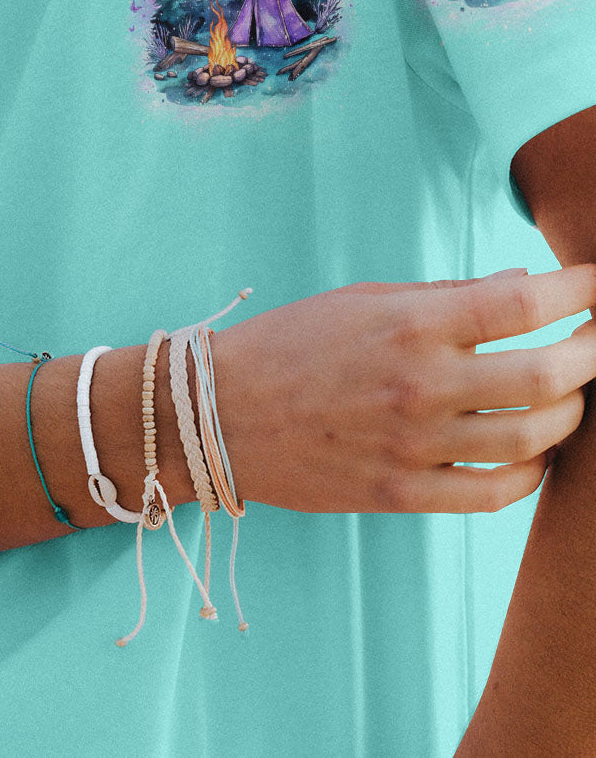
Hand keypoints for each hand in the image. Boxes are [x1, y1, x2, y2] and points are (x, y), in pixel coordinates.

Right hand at [211, 265, 595, 512]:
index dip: (579, 290)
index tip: (595, 284)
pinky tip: (534, 451)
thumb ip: (445, 296)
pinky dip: (532, 471)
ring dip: (570, 412)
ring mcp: (415, 446)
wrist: (219, 414)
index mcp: (410, 324)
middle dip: (592, 352)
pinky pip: (496, 493)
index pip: (523, 302)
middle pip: (549, 375)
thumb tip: (521, 286)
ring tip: (569, 393)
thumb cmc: (290, 343)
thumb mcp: (362, 301)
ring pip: (534, 437)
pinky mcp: (402, 493)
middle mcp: (421, 385)